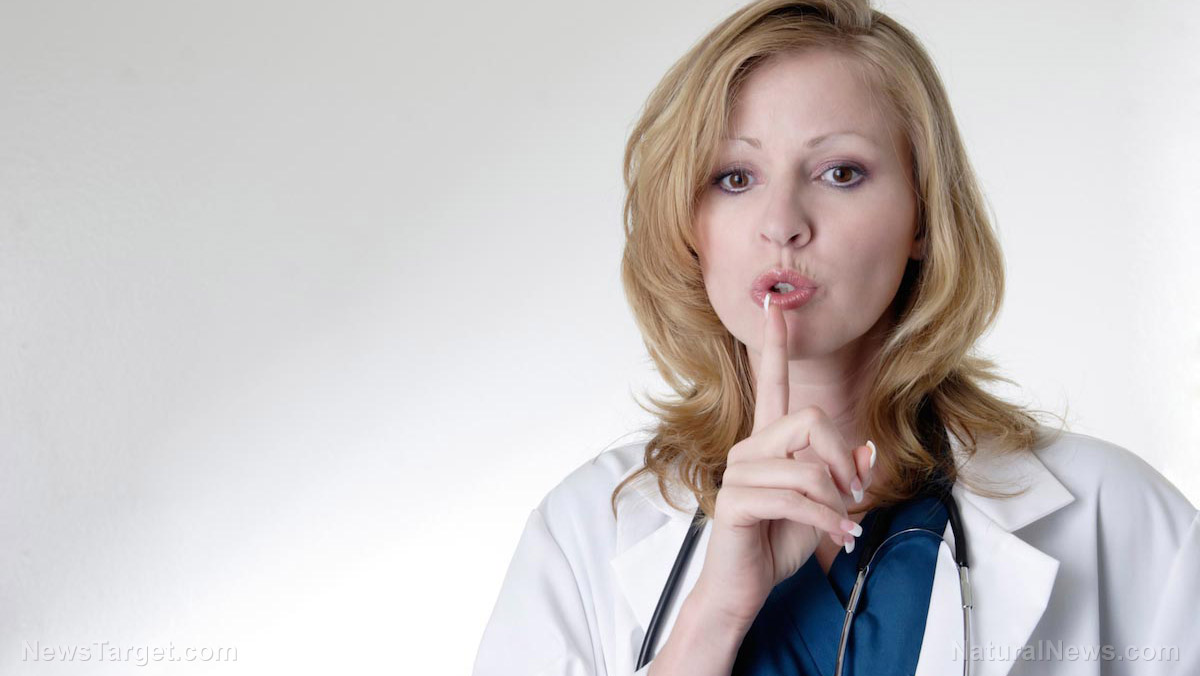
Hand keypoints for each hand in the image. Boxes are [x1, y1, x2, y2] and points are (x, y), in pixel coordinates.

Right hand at [692, 297, 875, 628]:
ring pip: (807, 466)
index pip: (771, 383)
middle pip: (811, 420)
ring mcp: (737, 474)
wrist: (741, 589)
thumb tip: (866, 452)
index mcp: (767, 443)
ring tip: (842, 525)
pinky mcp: (734, 501)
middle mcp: (748, 449)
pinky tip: (838, 537)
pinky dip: (826, 520)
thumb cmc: (774, 544)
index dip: (775, 344)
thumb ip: (840, 477)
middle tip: (852, 496)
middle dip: (842, 460)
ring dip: (836, 501)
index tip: (775, 305)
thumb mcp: (822, 508)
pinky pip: (795, 498)